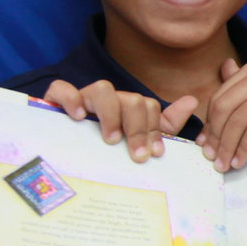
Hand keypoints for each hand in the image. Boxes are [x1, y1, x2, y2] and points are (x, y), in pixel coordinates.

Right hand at [43, 79, 194, 162]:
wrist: (59, 156)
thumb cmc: (100, 149)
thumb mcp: (134, 141)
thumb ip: (165, 125)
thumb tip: (192, 101)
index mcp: (125, 109)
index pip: (148, 106)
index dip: (154, 128)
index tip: (154, 153)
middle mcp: (107, 101)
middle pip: (130, 99)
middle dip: (138, 127)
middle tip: (136, 155)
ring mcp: (81, 99)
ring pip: (102, 89)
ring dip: (111, 114)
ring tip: (111, 139)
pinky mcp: (54, 102)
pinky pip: (61, 89)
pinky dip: (71, 99)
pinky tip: (78, 118)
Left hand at [199, 61, 246, 170]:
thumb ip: (238, 88)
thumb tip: (210, 85)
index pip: (219, 98)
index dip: (209, 124)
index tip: (204, 144)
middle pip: (225, 109)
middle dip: (215, 137)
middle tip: (211, 157)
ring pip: (238, 122)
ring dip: (227, 148)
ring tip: (224, 165)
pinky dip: (244, 150)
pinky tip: (239, 162)